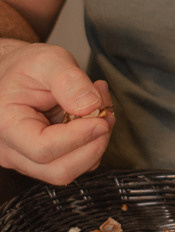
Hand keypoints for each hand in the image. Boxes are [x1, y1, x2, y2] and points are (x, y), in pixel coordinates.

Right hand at [0, 40, 112, 182]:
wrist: (17, 74)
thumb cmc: (27, 68)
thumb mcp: (47, 60)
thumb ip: (68, 80)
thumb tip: (91, 105)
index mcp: (7, 125)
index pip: (43, 149)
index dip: (78, 138)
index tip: (101, 119)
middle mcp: (12, 150)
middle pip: (59, 170)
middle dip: (93, 145)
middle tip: (107, 113)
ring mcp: (27, 160)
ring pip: (69, 171)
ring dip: (95, 144)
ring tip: (101, 109)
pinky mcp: (44, 161)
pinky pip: (74, 164)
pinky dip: (92, 144)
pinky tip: (92, 118)